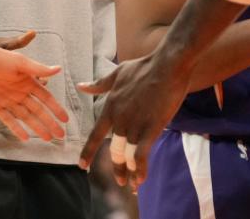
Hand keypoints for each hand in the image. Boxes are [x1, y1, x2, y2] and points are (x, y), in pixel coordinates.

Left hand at [0, 29, 69, 141]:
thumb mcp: (20, 63)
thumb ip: (38, 69)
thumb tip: (59, 69)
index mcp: (28, 81)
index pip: (46, 98)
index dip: (56, 108)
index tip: (66, 119)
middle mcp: (20, 93)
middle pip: (38, 111)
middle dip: (49, 122)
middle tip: (60, 135)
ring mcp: (8, 101)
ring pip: (26, 117)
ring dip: (37, 127)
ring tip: (47, 138)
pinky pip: (8, 120)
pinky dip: (17, 129)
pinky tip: (25, 138)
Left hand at [78, 53, 190, 189]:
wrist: (168, 65)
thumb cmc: (144, 67)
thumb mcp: (118, 73)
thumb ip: (99, 85)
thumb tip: (81, 86)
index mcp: (110, 107)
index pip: (95, 135)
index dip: (88, 152)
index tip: (82, 166)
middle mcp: (119, 119)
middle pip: (115, 150)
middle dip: (117, 167)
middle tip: (119, 180)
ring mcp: (135, 125)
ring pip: (129, 155)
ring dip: (130, 172)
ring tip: (131, 185)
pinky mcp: (152, 128)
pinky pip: (142, 155)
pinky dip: (140, 169)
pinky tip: (140, 179)